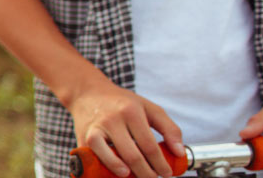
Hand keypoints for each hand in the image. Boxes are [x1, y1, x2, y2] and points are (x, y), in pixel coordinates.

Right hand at [68, 82, 182, 177]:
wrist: (87, 92)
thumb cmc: (121, 102)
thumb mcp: (149, 108)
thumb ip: (169, 128)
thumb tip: (179, 153)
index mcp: (131, 112)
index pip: (149, 146)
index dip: (161, 164)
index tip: (167, 173)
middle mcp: (111, 120)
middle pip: (132, 156)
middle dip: (146, 174)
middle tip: (153, 177)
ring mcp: (95, 130)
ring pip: (110, 158)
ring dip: (124, 173)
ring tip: (133, 176)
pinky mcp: (83, 138)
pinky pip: (94, 159)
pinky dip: (105, 168)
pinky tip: (116, 170)